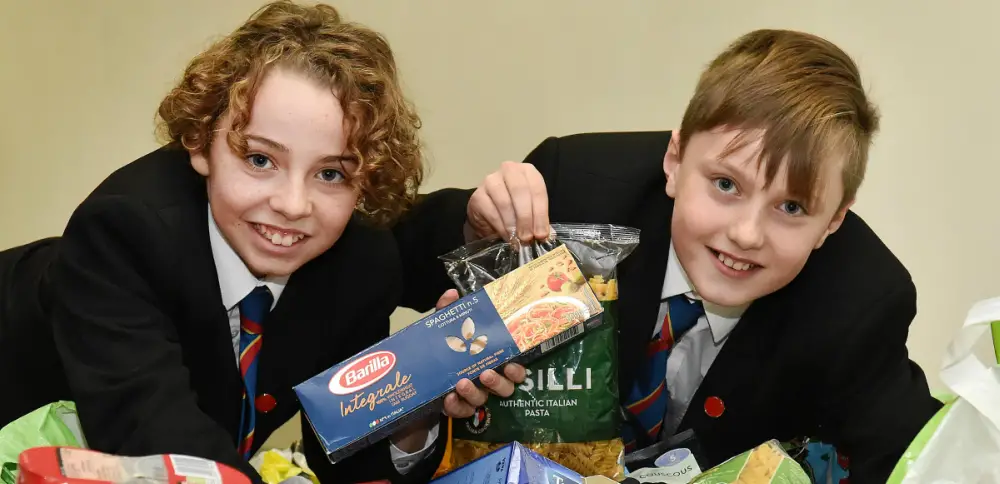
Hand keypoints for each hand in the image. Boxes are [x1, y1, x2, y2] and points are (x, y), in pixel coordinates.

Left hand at [434, 289, 526, 418]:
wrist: (414, 378)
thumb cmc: (438, 351)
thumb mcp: (441, 330)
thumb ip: (446, 312)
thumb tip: (452, 294)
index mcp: (488, 361)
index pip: (512, 369)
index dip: (516, 370)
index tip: (511, 364)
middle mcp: (484, 382)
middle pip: (505, 389)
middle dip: (499, 382)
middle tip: (486, 373)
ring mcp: (470, 397)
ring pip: (482, 401)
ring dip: (474, 393)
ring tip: (461, 383)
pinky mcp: (454, 409)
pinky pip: (461, 411)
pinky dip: (456, 406)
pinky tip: (447, 398)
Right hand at [467, 161, 549, 242]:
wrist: (489, 215)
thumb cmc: (515, 210)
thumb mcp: (531, 211)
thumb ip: (538, 220)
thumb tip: (543, 234)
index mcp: (527, 171)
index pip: (537, 189)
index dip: (540, 213)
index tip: (541, 233)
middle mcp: (509, 170)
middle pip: (520, 191)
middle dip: (526, 217)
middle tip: (528, 237)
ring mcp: (491, 181)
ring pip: (505, 202)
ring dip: (513, 224)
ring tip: (518, 239)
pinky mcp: (478, 195)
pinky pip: (491, 212)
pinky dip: (501, 227)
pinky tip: (507, 236)